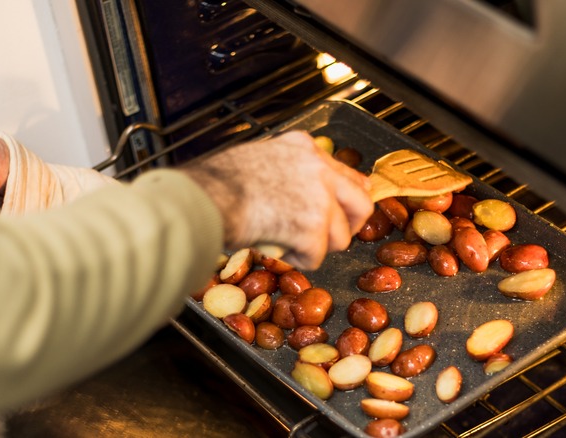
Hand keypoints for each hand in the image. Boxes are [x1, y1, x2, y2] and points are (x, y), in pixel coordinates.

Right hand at [182, 131, 373, 269]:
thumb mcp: (258, 159)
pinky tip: (276, 247)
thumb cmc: (215, 183)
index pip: (347, 172)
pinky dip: (297, 260)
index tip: (346, 212)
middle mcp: (318, 168)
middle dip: (349, 226)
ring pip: (341, 236)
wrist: (204, 199)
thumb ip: (287, 170)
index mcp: (304, 147)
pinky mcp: (312, 227)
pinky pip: (317, 257)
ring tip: (288, 242)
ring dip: (317, 247)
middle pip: (361, 204)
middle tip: (330, 239)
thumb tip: (301, 190)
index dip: (349, 198)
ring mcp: (319, 197)